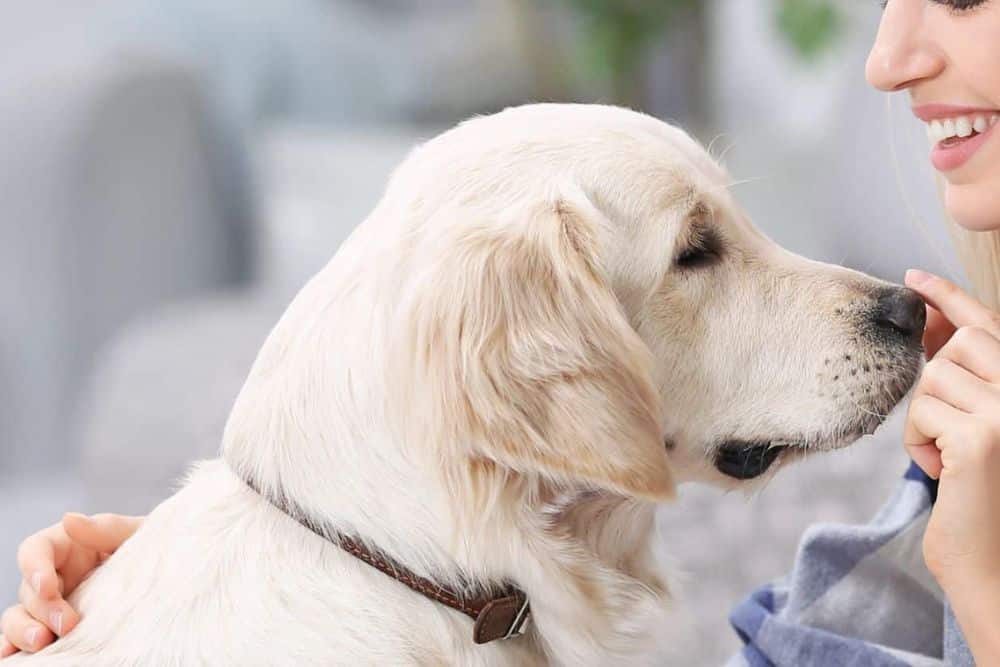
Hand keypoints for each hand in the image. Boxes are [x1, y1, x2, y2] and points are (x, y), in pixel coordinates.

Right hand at [0, 513, 142, 657]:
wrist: (175, 580)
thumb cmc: (153, 549)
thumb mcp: (137, 534)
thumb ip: (106, 529)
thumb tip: (69, 519)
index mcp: (69, 545)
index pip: (36, 550)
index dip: (34, 567)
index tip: (48, 587)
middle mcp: (55, 574)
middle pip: (28, 590)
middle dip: (42, 609)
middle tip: (67, 625)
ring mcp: (54, 603)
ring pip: (20, 616)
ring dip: (23, 631)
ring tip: (43, 643)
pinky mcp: (58, 628)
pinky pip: (28, 638)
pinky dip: (16, 647)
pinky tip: (16, 658)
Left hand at [902, 270, 999, 587]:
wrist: (997, 566)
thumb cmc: (980, 496)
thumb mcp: (973, 424)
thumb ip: (963, 376)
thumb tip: (930, 326)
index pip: (990, 325)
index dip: (949, 298)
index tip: (913, 279)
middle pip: (954, 348)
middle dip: (934, 384)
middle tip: (947, 430)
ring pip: (930, 380)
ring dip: (925, 420)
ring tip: (950, 458)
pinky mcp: (982, 437)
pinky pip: (920, 412)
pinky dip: (919, 443)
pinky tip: (945, 473)